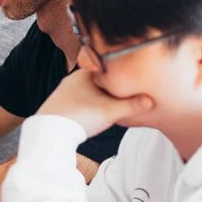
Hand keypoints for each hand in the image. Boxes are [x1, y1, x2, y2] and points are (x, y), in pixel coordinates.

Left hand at [37, 70, 153, 136]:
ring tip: (115, 106)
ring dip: (101, 98)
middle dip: (113, 87)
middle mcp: (72, 80)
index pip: (108, 68)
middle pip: (99, 80)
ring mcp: (64, 92)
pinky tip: (97, 113)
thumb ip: (132, 105)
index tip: (134, 80)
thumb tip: (152, 100)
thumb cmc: (79, 117)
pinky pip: (80, 102)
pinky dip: (90, 105)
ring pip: (89, 91)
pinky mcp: (60, 105)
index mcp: (84, 74)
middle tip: (129, 94)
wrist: (48, 133)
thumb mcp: (110, 111)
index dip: (122, 74)